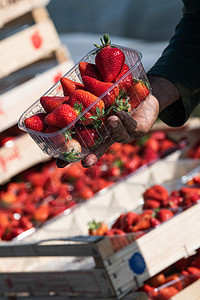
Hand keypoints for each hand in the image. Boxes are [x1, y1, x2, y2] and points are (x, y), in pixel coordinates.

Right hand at [56, 76, 179, 167]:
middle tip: (84, 163)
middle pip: (98, 149)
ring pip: (116, 137)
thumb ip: (93, 82)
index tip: (58, 163)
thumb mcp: (105, 87)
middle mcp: (108, 134)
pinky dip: (126, 121)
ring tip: (111, 119)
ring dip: (113, 129)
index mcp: (96, 127)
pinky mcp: (138, 130)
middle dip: (91, 156)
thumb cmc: (122, 91)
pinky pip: (131, 127)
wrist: (145, 94)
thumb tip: (80, 67)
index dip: (70, 152)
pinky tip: (121, 114)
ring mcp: (124, 133)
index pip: (81, 141)